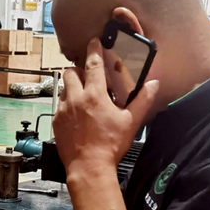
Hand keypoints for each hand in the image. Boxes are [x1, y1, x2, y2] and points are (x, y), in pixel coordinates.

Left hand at [53, 38, 158, 176]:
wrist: (89, 167)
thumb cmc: (110, 145)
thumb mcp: (131, 122)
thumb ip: (142, 100)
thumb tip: (153, 84)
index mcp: (95, 95)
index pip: (92, 64)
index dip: (93, 50)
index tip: (94, 42)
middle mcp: (76, 98)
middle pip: (70, 72)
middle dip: (78, 70)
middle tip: (88, 76)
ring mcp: (63, 110)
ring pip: (64, 88)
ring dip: (72, 88)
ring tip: (83, 97)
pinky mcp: (56, 122)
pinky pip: (60, 107)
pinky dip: (68, 106)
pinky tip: (77, 116)